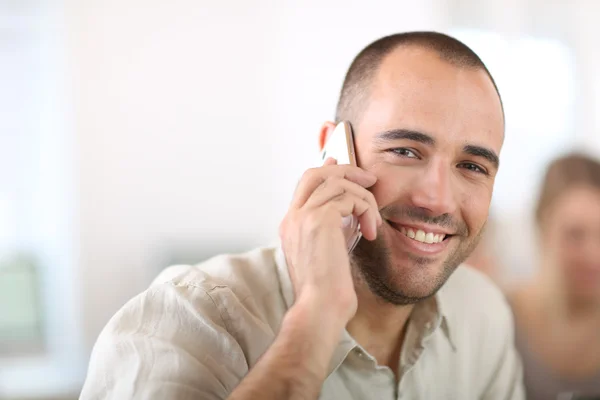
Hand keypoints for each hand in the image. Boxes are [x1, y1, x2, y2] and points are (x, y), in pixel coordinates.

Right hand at [279, 158, 381, 324]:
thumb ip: (332, 230)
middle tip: (368, 180)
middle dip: (345, 171)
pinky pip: (349, 198)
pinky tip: (370, 231)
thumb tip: (347, 211)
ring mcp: (303, 217)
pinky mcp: (319, 220)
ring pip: (337, 183)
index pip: (305, 185)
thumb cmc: (326, 291)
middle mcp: (292, 217)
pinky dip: (366, 210)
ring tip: (373, 220)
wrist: (319, 309)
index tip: (341, 165)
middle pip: (315, 174)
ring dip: (363, 198)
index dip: (325, 171)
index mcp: (290, 225)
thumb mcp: (327, 254)